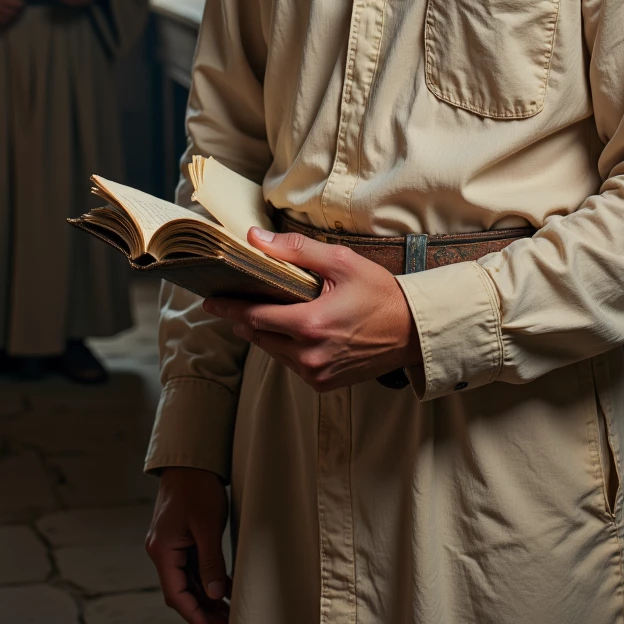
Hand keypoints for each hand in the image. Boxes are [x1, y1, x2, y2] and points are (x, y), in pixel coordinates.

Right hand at [0, 0, 24, 24]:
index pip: (13, 3)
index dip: (20, 3)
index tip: (23, 1)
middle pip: (12, 11)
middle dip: (19, 10)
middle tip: (22, 7)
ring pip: (8, 17)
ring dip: (15, 15)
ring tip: (18, 10)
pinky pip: (3, 21)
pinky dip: (9, 19)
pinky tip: (11, 14)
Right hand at [146, 467, 229, 623]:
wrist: (190, 460)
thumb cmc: (197, 488)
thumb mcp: (207, 527)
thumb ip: (210, 562)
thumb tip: (216, 594)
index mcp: (162, 550)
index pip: (175, 593)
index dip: (193, 614)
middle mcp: (161, 550)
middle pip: (180, 589)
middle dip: (202, 607)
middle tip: (226, 622)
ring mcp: (169, 544)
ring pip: (187, 579)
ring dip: (206, 594)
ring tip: (228, 609)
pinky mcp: (179, 537)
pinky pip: (191, 565)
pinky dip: (206, 578)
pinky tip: (224, 587)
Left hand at [203, 228, 421, 391]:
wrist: (413, 330)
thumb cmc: (380, 293)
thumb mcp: (341, 262)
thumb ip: (295, 251)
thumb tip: (254, 239)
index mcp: (311, 325)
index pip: (254, 317)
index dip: (229, 308)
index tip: (210, 301)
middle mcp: (310, 355)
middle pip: (259, 336)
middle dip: (244, 319)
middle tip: (232, 301)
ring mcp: (317, 374)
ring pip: (274, 352)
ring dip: (265, 333)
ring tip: (263, 312)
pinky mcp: (325, 384)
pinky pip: (292, 365)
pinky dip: (286, 348)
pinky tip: (293, 330)